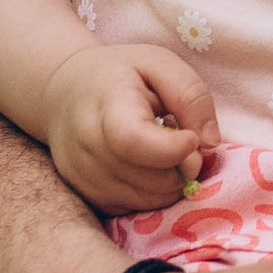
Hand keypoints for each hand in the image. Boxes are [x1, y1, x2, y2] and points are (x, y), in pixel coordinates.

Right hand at [42, 41, 220, 212]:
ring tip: (166, 153)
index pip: (132, 141)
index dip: (172, 149)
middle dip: (182, 168)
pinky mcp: (86, 195)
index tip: (191, 138)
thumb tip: (209, 142)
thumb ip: (191, 96)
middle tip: (185, 144)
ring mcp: (83, 175)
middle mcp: (87, 145)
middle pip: (148, 178)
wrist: (62, 93)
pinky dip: (152, 194)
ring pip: (146, 200)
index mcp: (106, 104)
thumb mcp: (159, 63)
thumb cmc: (119, 74)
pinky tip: (148, 168)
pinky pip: (133, 208)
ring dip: (171, 183)